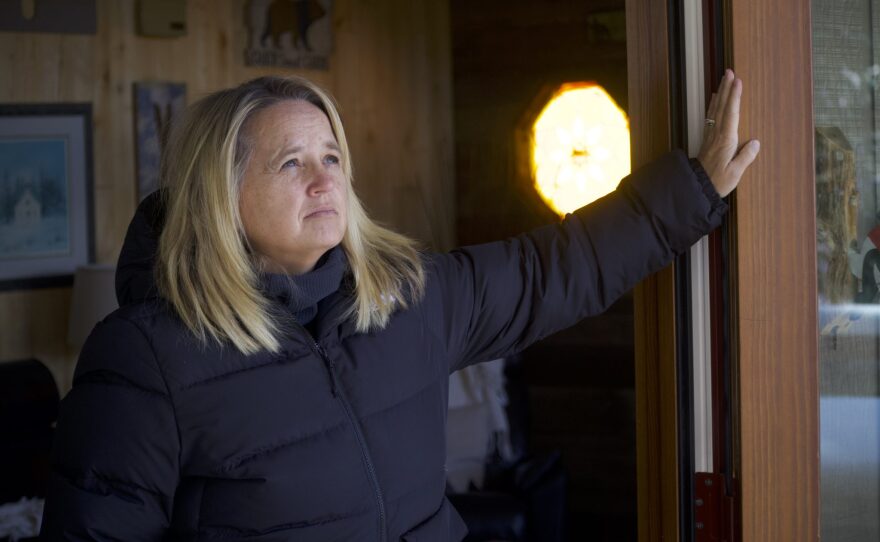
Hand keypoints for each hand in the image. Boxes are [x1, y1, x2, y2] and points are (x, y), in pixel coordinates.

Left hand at [696, 69, 760, 196]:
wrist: (698, 187)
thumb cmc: (718, 181)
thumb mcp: (735, 173)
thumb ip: (745, 157)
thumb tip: (755, 142)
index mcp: (726, 140)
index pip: (731, 114)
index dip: (734, 97)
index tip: (737, 82)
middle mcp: (717, 134)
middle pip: (722, 107)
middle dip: (726, 89)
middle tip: (729, 71)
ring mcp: (711, 135)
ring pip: (715, 110)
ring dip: (720, 93)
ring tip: (724, 79)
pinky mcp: (708, 138)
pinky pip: (712, 116)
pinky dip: (714, 104)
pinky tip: (714, 98)